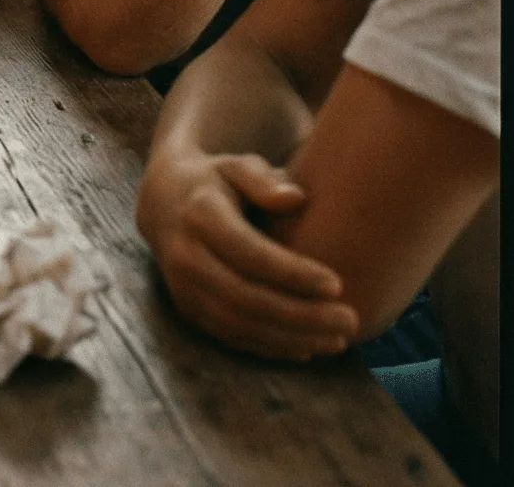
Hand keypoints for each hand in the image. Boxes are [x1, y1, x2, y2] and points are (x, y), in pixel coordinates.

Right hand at [136, 150, 358, 360]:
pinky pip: (231, 335)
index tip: (337, 284)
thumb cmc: (216, 182)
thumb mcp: (236, 166)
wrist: (163, 202)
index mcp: (198, 214)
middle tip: (350, 321)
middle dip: (302, 315)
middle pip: (246, 296)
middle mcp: (184, 254)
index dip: (292, 273)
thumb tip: (295, 198)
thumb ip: (262, 179)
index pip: (248, 251)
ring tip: (338, 340)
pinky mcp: (187, 308)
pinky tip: (307, 347)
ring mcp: (182, 286)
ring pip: (240, 324)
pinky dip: (270, 346)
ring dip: (292, 337)